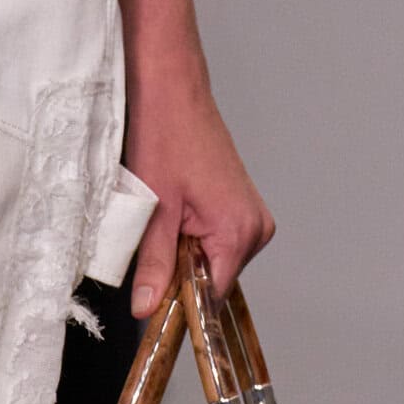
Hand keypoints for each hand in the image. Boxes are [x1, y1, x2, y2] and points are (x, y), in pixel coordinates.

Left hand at [125, 52, 274, 316]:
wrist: (173, 94)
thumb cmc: (164, 138)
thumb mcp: (152, 212)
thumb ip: (154, 266)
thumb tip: (147, 309)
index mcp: (238, 232)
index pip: (213, 299)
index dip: (182, 306)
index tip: (154, 309)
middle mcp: (255, 228)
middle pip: (214, 283)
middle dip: (180, 277)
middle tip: (154, 242)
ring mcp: (251, 218)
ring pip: (212, 265)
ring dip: (184, 257)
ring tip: (166, 219)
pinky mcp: (241, 209)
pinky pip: (215, 244)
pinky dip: (191, 241)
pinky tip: (176, 214)